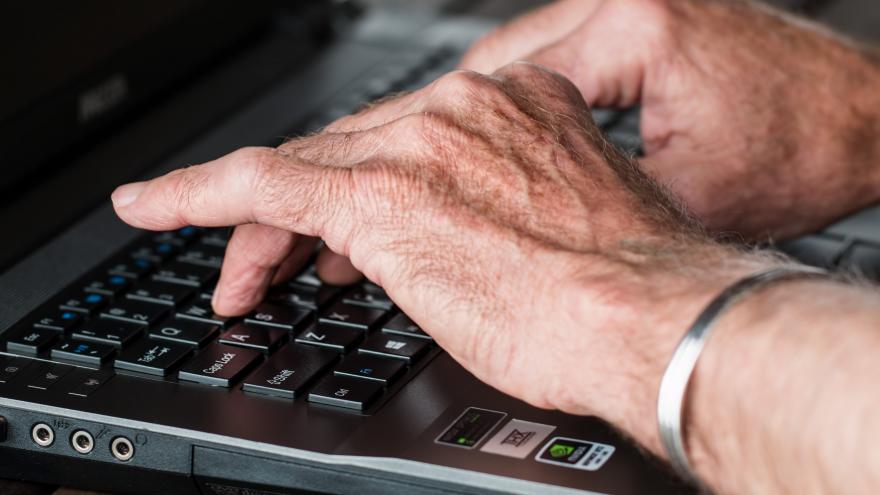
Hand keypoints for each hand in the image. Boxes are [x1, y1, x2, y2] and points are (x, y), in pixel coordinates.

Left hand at [111, 62, 770, 441]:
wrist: (648, 314)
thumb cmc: (623, 290)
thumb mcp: (559, 231)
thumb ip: (504, 212)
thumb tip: (468, 240)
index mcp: (513, 111)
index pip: (407, 142)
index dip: (364, 188)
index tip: (342, 226)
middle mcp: (459, 113)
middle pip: (346, 154)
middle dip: (303, 217)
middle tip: (276, 263)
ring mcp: (415, 146)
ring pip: (302, 171)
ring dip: (257, 227)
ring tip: (236, 272)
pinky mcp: (375, 192)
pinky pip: (260, 184)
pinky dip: (197, 196)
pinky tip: (155, 207)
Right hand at [460, 0, 879, 238]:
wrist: (863, 120)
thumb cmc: (802, 152)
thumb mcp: (686, 198)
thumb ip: (594, 202)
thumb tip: (520, 222)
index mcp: (634, 26)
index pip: (509, 85)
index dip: (466, 141)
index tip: (438, 177)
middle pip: (504, 54)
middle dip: (468, 117)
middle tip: (439, 172)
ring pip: (526, 47)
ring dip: (496, 102)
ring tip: (471, 159)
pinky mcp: (643, 11)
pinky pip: (561, 46)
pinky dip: (534, 88)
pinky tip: (520, 132)